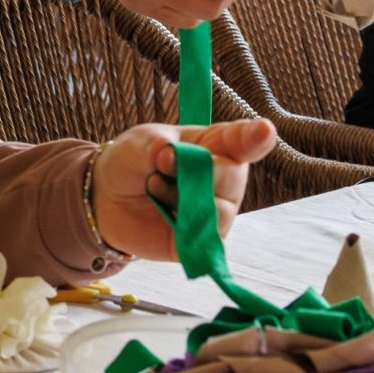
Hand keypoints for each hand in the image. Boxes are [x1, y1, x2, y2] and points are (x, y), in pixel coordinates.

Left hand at [88, 120, 278, 260]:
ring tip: (154, 188)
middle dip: (198, 169)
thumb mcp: (139, 143)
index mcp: (216, 145)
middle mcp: (225, 179)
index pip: (243, 141)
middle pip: (230, 176)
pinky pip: (202, 241)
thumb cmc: (134, 161)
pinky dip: (181, 229)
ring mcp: (217, 212)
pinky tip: (165, 216)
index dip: (255, 137)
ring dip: (179, 197)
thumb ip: (155, 146)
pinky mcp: (201, 242)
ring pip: (216, 210)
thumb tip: (170, 155)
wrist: (108, 197)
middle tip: (163, 163)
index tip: (265, 130)